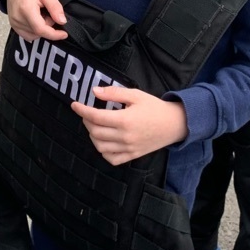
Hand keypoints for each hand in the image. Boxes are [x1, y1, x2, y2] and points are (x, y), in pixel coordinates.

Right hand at [5, 0, 67, 41]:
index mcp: (26, 9)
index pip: (41, 29)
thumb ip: (55, 7)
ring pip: (33, 35)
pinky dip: (34, 31)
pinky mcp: (13, 25)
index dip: (54, 34)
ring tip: (41, 14)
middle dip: (48, 26)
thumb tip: (62, 21)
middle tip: (48, 12)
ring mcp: (14, 23)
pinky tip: (36, 20)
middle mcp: (18, 18)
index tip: (64, 34)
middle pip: (38, 32)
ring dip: (41, 28)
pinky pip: (27, 35)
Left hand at [71, 86, 187, 165]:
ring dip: (93, 136)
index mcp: (125, 120)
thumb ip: (114, 93)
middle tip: (88, 113)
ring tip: (95, 126)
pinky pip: (111, 159)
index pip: (95, 117)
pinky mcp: (132, 155)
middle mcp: (125, 136)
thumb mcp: (136, 95)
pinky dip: (103, 151)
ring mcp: (128, 148)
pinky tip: (104, 141)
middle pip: (95, 132)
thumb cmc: (155, 107)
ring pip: (100, 147)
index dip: (82, 110)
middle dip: (86, 121)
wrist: (175, 124)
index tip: (74, 105)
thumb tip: (95, 91)